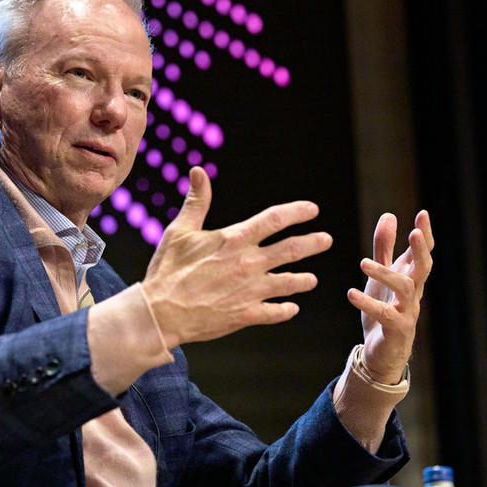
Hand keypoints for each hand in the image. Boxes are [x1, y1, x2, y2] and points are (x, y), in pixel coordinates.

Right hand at [142, 166, 332, 347]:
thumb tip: (198, 171)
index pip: (275, 219)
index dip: (297, 212)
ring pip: (289, 283)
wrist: (160, 313)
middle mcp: (248, 263)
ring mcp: (250, 290)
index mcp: (234, 239)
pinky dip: (286, 310)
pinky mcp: (246, 315)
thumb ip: (196, 201)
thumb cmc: (167, 270)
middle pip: (292, 249)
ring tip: (311, 279)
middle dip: (313, 243)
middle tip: (326, 239)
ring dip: (303, 280)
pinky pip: (275, 312)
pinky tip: (291, 309)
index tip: (312, 210)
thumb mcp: (179, 231)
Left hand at [348, 210, 433, 382]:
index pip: (422, 253)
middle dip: (420, 250)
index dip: (425, 234)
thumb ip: (384, 247)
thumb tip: (389, 214)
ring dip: (385, 274)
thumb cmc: (384, 308)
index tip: (423, 213)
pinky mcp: (396, 329)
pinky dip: (367, 303)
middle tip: (414, 232)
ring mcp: (407, 311)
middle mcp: (413, 292)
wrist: (381, 352)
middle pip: (424, 268)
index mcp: (410, 277)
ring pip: (405, 289)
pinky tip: (351, 293)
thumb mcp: (381, 274)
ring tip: (363, 263)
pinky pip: (385, 315)